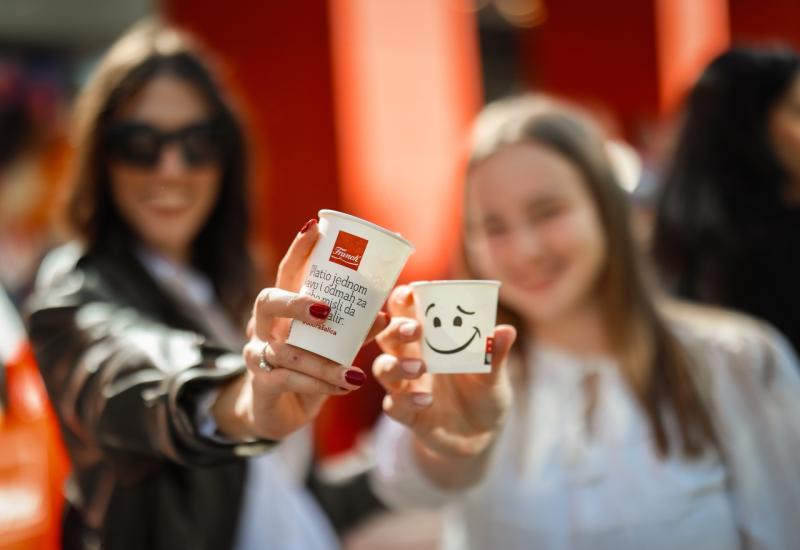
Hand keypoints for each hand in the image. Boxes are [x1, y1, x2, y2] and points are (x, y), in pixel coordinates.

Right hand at [216, 219, 388, 440]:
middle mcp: (264, 326)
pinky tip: (344, 386)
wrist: (279, 411)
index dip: (299, 249)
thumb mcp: (331, 347)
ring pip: (285, 351)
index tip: (316, 227)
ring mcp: (258, 355)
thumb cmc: (308, 369)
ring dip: (322, 362)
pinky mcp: (262, 385)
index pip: (287, 272)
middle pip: (267, 301)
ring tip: (355, 372)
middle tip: (325, 310)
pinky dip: (319, 384)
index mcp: (283, 308)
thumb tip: (384, 314)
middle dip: (295, 302)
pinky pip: (288, 380)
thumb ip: (352, 330)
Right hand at [373, 285, 515, 462]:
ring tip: (421, 368)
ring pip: (383, 369)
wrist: (481, 435)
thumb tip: (506, 330)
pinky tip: (426, 401)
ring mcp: (406, 387)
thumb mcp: (494, 374)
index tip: (408, 292)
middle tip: (415, 330)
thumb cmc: (483, 393)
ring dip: (395, 365)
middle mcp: (411, 359)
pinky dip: (405, 402)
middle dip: (395, 329)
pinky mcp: (407, 414)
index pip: (405, 313)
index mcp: (429, 340)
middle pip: (388, 336)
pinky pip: (394, 406)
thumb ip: (496, 354)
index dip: (401, 301)